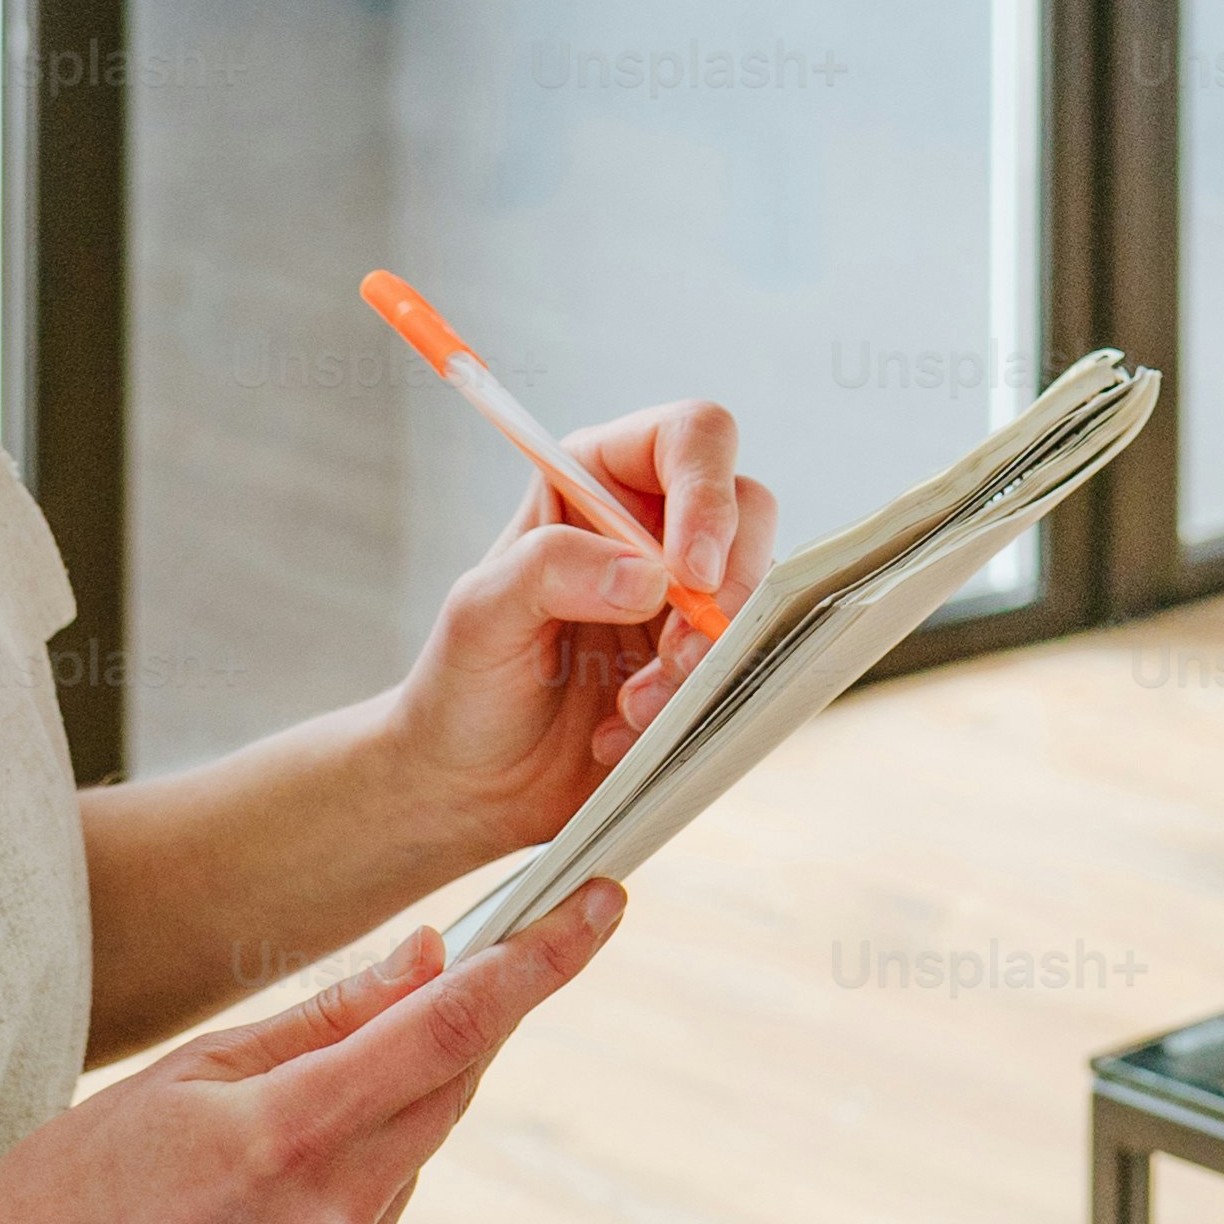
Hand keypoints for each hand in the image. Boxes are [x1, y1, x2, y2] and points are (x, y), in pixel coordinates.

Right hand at [0, 883, 624, 1223]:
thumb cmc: (76, 1178)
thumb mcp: (189, 1068)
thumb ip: (323, 1015)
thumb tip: (429, 958)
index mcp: (289, 1138)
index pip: (450, 1030)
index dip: (537, 962)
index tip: (599, 907)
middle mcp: (338, 1216)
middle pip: (453, 1079)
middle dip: (468, 1007)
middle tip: (471, 943)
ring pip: (423, 1135)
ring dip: (405, 1080)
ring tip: (303, 1075)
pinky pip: (390, 1192)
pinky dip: (372, 1145)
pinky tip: (289, 1147)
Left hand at [385, 400, 774, 871]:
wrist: (475, 787)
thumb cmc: (464, 685)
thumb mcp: (480, 617)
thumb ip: (548, 571)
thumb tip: (649, 573)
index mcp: (594, 482)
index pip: (689, 437)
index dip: (706, 492)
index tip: (690, 572)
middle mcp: (652, 528)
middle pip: (749, 509)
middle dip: (726, 588)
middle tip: (675, 654)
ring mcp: (687, 599)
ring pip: (758, 595)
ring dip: (709, 658)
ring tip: (633, 708)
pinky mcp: (705, 665)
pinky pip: (748, 667)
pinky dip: (703, 706)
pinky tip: (630, 734)